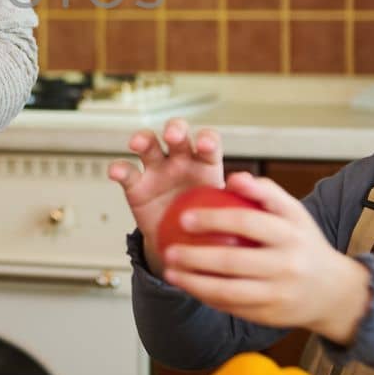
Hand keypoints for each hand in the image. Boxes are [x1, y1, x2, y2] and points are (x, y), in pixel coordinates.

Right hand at [107, 120, 224, 274]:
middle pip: (177, 133)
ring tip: (139, 143)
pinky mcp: (136, 185)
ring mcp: (156, 170)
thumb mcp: (226, 217)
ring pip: (149, 145)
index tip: (205, 146)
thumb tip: (258, 203)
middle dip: (175, 129)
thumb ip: (237, 208)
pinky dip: (119, 169)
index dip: (207, 140)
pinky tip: (116, 172)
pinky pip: (126, 173)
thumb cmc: (207, 224)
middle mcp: (180, 160)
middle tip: (174, 136)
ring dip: (143, 139)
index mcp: (205, 165)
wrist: (181, 245)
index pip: (208, 143)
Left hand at [160, 170, 371, 344]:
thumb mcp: (294, 213)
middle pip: (233, 261)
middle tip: (169, 250)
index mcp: (290, 235)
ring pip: (228, 291)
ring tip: (170, 272)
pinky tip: (188, 287)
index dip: (213, 219)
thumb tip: (233, 177)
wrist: (334, 292)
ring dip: (194, 283)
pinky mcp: (270, 316)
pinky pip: (232, 307)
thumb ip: (265, 192)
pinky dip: (207, 297)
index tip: (184, 217)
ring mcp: (278, 294)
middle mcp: (286, 265)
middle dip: (195, 257)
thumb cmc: (304, 244)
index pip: (247, 223)